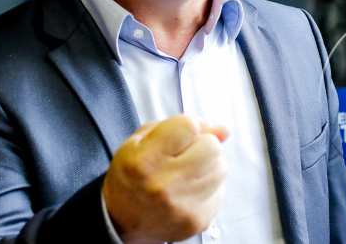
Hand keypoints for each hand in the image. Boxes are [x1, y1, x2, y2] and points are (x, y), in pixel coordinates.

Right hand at [102, 115, 228, 243]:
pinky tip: (190, 189)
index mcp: (144, 161)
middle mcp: (163, 185)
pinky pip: (220, 190)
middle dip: (203, 143)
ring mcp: (183, 206)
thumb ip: (179, 126)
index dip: (187, 125)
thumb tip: (223, 129)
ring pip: (221, 167)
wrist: (123, 220)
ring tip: (187, 171)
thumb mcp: (140, 141)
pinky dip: (209, 186)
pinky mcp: (198, 220)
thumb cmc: (131, 175)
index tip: (179, 133)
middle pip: (212, 146)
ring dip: (208, 164)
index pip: (189, 126)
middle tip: (186, 152)